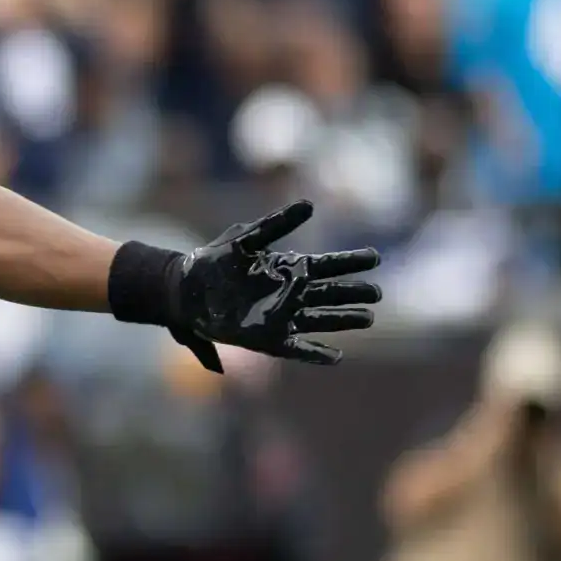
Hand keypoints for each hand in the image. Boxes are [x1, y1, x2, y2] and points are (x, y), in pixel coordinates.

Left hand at [166, 201, 380, 370]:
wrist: (183, 289)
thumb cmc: (214, 260)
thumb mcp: (245, 238)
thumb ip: (276, 224)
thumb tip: (310, 205)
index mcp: (288, 269)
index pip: (327, 265)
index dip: (351, 262)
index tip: (374, 257)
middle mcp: (289, 294)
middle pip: (329, 294)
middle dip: (353, 293)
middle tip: (377, 293)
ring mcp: (280, 317)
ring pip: (320, 319)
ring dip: (343, 320)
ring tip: (368, 318)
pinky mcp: (266, 339)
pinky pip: (296, 348)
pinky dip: (315, 353)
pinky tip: (336, 356)